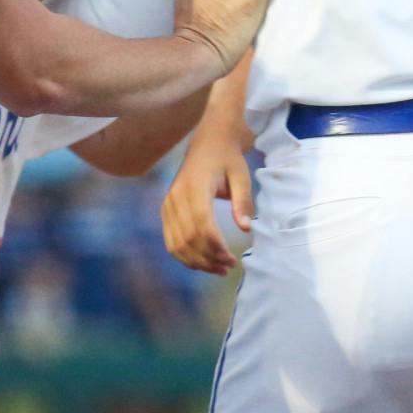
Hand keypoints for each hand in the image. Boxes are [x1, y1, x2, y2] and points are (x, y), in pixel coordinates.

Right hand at [162, 127, 251, 274]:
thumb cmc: (227, 160)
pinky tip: (203, 262)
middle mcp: (176, 197)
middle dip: (209, 258)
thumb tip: (247, 229)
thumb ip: (243, 202)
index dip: (216, 246)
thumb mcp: (241, 176)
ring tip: (219, 269)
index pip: (202, 224)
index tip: (232, 259)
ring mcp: (167, 205)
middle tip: (229, 267)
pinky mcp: (165, 211)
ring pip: (176, 244)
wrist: (207, 144)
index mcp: (195, 186)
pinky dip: (185, 256)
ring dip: (197, 262)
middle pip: (188, 238)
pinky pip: (171, 241)